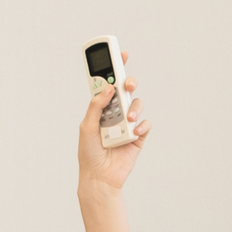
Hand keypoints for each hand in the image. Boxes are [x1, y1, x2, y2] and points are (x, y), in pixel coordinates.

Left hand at [78, 48, 150, 195]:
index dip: (114, 68)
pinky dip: (142, 126)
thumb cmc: (89, 153)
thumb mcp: (86, 126)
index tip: (120, 54)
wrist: (100, 177)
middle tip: (128, 84)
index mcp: (100, 108)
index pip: (108, 84)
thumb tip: (109, 87)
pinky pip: (145, 124)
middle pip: (126, 90)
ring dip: (134, 109)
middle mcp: (115, 113)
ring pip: (137, 105)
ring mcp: (127, 124)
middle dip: (129, 83)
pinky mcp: (138, 136)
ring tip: (128, 120)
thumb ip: (96, 105)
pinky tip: (135, 132)